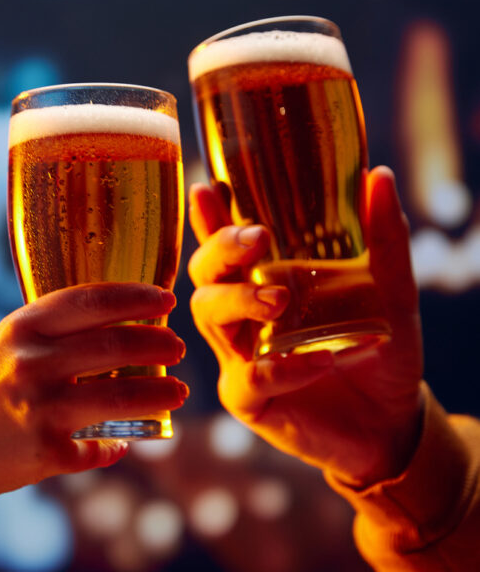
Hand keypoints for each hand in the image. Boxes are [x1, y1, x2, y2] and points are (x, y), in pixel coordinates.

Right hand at [0, 281, 187, 500]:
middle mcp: (32, 363)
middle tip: (179, 346)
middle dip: (158, 342)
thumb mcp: (11, 343)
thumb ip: (59, 332)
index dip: (137, 297)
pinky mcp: (46, 451)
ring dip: (160, 393)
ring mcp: (40, 408)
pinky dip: (119, 444)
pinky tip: (129, 440)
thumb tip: (126, 326)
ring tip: (180, 392)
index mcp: (24, 328)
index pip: (92, 300)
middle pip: (115, 345)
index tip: (166, 298)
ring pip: (121, 397)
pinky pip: (99, 447)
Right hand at [188, 166, 422, 487]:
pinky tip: (318, 359)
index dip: (209, 217)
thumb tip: (379, 176)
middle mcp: (242, 315)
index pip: (227, 243)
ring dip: (242, 300)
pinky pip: (249, 378)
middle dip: (219, 251)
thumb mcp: (392, 291)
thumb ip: (385, 239)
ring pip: (210, 316)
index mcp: (264, 281)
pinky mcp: (249, 398)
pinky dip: (280, 367)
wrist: (391, 420)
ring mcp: (239, 356)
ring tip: (280, 300)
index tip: (206, 190)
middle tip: (255, 238)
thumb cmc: (380, 351)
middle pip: (205, 274)